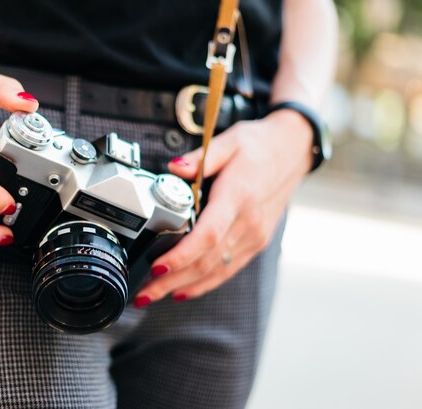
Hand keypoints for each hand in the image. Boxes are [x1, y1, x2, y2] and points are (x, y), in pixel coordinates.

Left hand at [134, 110, 313, 305]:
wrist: (293, 150)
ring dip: (183, 287)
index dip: (181, 256)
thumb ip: (199, 158)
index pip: (208, 235)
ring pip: (216, 271)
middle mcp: (248, 222)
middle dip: (171, 281)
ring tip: (153, 296)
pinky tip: (183, 291)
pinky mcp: (256, 242)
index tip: (157, 268)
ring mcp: (254, 236)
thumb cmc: (259, 145)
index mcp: (238, 196)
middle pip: (206, 261)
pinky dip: (204, 283)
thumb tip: (172, 168)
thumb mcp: (228, 141)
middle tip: (142, 294)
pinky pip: (228, 269)